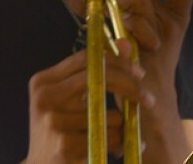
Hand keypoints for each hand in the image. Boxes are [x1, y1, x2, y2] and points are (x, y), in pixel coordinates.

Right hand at [25, 41, 152, 163]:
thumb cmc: (63, 132)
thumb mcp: (74, 100)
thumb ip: (98, 72)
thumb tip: (125, 42)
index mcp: (44, 81)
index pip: (86, 58)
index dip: (117, 62)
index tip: (139, 72)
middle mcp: (44, 97)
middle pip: (98, 77)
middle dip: (130, 86)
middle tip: (148, 99)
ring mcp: (52, 121)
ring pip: (108, 113)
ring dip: (121, 126)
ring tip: (114, 137)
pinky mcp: (64, 145)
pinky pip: (107, 137)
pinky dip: (117, 144)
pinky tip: (112, 151)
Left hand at [111, 0, 192, 83]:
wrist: (148, 101)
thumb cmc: (142, 60)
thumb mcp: (144, 22)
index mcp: (176, 17)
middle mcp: (173, 25)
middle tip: (114, 3)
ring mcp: (162, 37)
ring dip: (118, 2)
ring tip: (111, 17)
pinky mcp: (148, 50)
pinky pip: (134, 22)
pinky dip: (120, 23)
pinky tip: (115, 34)